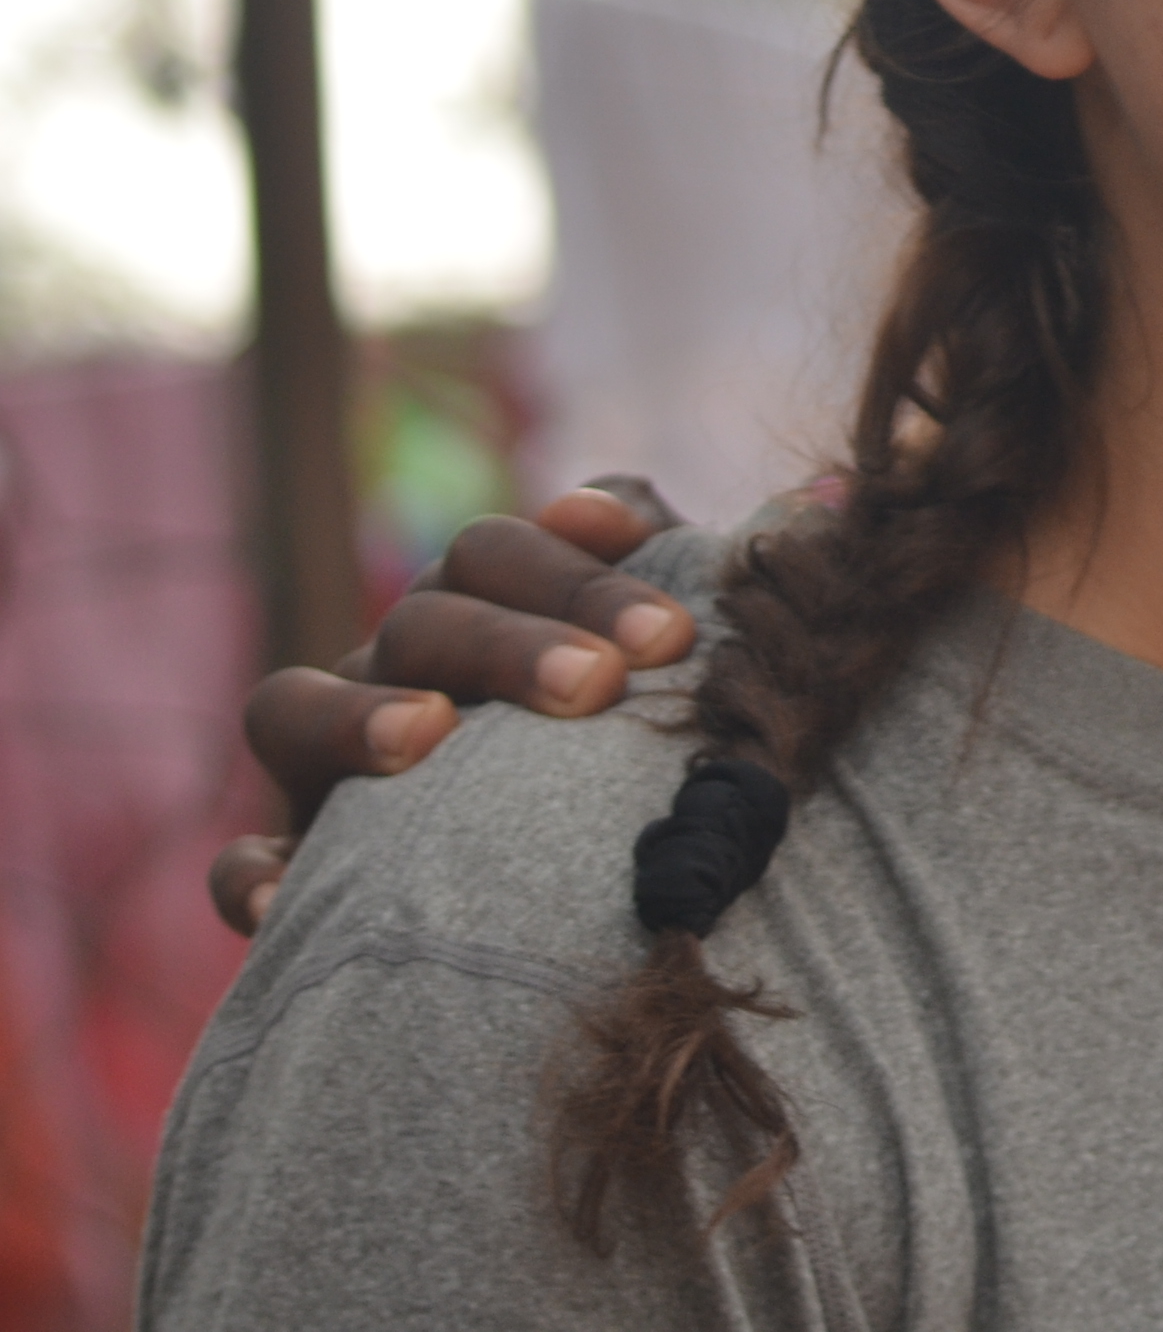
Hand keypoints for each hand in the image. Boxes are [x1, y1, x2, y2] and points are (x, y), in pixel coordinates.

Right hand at [209, 479, 696, 934]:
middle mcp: (394, 665)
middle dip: (509, 644)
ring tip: (427, 733)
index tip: (669, 636)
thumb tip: (607, 511)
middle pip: (420, 619)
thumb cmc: (640, 731)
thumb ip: (657, 559)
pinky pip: (245, 861)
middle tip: (597, 687)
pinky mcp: (296, 858)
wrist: (584, 870)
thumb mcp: (655, 647)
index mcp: (477, 604)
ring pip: (291, 706)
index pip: (499, 555)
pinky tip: (283, 900)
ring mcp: (328, 759)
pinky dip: (252, 876)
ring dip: (352, 715)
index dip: (580, 576)